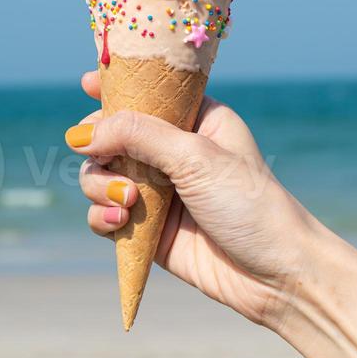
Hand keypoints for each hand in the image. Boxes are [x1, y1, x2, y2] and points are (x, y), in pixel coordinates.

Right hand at [67, 70, 315, 327]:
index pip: (149, 92)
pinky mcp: (148, 230)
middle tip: (100, 155)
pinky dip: (102, 218)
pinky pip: (105, 216)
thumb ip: (138, 136)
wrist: (276, 275)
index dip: (117, 85)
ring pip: (101, 176)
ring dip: (100, 186)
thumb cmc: (249, 203)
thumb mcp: (195, 157)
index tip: (86, 82)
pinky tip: (119, 224)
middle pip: (112, 135)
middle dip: (100, 146)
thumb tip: (80, 133)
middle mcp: (173, 151)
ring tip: (126, 202)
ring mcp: (159, 190)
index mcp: (195, 119)